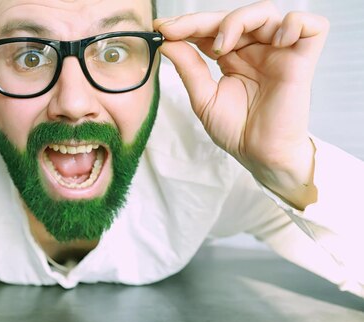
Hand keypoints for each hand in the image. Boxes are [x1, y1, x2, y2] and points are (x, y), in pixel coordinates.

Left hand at [154, 0, 328, 207]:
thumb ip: (188, 67)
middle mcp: (256, 49)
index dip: (187, 23)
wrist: (258, 155)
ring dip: (238, 20)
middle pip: (234, 15)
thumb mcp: (203, 97)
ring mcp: (279, 52)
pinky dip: (293, 24)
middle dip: (202, 20)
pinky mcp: (302, 60)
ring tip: (221, 47)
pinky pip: (311, 26)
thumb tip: (166, 42)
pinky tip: (273, 41)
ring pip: (265, 12)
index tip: (161, 28)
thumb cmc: (236, 130)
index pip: (211, 29)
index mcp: (233, 56)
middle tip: (178, 31)